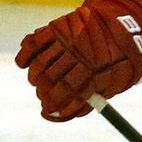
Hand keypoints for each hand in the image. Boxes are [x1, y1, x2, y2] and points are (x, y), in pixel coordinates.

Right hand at [15, 0, 141, 120]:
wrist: (117, 28)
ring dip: (35, 77)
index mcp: (96, 69)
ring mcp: (66, 39)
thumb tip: (60, 115)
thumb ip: (88, 99)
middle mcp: (80, 54)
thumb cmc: (113, 63)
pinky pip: (33, 42)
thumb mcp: (110, 82)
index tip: (47, 111)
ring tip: (36, 83)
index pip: (70, 91)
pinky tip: (23, 64)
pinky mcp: (56, 26)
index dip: (56, 103)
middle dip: (44, 92)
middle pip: (52, 78)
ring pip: (41, 63)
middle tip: (42, 97)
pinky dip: (24, 55)